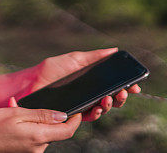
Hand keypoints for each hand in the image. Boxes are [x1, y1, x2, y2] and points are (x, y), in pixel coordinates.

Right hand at [0, 98, 81, 152]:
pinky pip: (33, 137)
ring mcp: (31, 152)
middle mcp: (38, 148)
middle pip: (55, 131)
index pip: (68, 131)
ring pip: (43, 132)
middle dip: (48, 115)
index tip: (78, 109)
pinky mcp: (24, 152)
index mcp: (39, 137)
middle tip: (29, 102)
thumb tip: (62, 115)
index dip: (76, 120)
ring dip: (34, 119)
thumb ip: (42, 115)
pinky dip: (27, 126)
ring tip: (14, 108)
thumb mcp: (17, 113)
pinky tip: (11, 118)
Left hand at [20, 47, 141, 121]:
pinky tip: (98, 107)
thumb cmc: (50, 70)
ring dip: (110, 105)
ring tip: (109, 98)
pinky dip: (96, 113)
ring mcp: (82, 105)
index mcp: (91, 80)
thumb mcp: (74, 59)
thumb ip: (94, 56)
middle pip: (112, 97)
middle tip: (124, 91)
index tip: (136, 85)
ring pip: (103, 108)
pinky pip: (89, 117)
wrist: (31, 83)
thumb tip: (114, 49)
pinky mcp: (73, 114)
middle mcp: (89, 93)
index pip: (113, 84)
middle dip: (122, 96)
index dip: (126, 86)